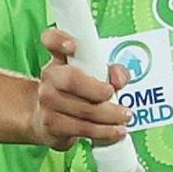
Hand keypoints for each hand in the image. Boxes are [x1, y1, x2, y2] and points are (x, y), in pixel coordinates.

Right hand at [31, 27, 129, 150]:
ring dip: (109, 115)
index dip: (59, 40)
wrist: (48, 121)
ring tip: (125, 117)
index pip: (51, 40)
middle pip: (70, 80)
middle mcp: (49, 78)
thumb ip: (114, 71)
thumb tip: (119, 79)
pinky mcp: (51, 125)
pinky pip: (81, 129)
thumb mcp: (96, 76)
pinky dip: (104, 132)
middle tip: (112, 94)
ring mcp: (47, 102)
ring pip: (81, 109)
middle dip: (96, 89)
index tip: (72, 46)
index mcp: (60, 59)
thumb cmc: (78, 93)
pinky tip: (116, 131)